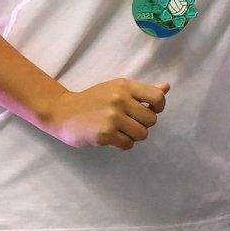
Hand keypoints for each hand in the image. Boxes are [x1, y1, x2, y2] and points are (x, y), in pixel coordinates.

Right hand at [46, 78, 167, 149]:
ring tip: (120, 130)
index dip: (158, 107)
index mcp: (125, 86)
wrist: (62, 112)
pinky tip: (112, 137)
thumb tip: (167, 87)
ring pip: (142, 134)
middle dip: (143, 124)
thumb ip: (143, 90)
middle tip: (128, 122)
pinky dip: (123, 144)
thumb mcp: (116, 89)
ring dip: (133, 136)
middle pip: (151, 120)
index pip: (158, 97)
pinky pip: (128, 144)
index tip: (149, 110)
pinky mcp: (105, 134)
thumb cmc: (93, 100)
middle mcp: (120, 100)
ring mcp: (112, 117)